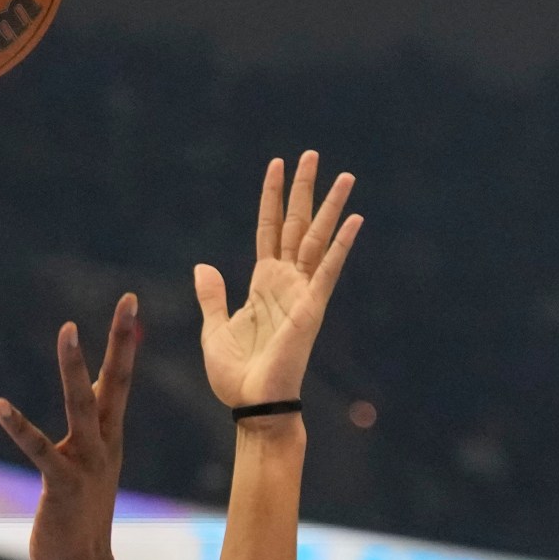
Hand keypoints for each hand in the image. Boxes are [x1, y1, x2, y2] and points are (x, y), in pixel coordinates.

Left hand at [0, 295, 140, 559]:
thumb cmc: (78, 515)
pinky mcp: (62, 484)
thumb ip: (91, 428)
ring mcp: (86, 463)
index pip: (120, 379)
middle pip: (116, 382)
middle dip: (122, 340)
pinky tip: (0, 405)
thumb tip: (92, 397)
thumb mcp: (88, 463)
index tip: (130, 302)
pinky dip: (19, 427)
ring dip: (75, 367)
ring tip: (69, 330)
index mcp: (109, 436)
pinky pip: (39, 450)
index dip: (125, 340)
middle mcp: (104, 444)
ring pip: (82, 406)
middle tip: (129, 299)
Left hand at [194, 152, 362, 416]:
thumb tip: (203, 265)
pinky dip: (341, 245)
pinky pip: (328, 270)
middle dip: (304, 190)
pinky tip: (355, 219)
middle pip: (297, 225)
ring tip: (345, 175)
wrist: (253, 406)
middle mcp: (286, 283)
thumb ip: (212, 296)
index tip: (277, 164)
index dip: (272, 198)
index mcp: (263, 285)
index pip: (269, 230)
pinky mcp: (312, 308)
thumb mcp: (215, 329)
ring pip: (317, 239)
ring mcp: (302, 293)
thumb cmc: (236, 376)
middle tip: (312, 154)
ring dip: (330, 206)